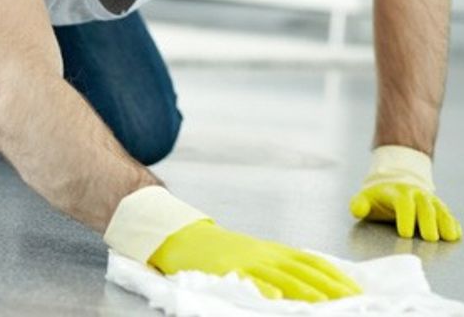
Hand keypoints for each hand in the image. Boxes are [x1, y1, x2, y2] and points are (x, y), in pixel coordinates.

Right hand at [149, 220, 360, 301]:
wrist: (185, 238)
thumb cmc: (223, 250)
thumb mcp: (257, 255)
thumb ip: (282, 267)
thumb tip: (316, 284)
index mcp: (274, 251)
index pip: (312, 262)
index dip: (336, 276)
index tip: (357, 291)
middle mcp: (264, 254)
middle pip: (302, 270)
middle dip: (329, 287)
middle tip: (353, 302)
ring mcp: (244, 261)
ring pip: (279, 276)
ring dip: (304, 290)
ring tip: (324, 304)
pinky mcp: (224, 268)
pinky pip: (246, 279)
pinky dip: (261, 288)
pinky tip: (274, 298)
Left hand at [350, 145, 460, 241]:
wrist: (395, 183)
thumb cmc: (378, 198)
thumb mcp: (365, 198)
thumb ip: (359, 205)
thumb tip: (357, 210)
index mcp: (397, 192)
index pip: (403, 203)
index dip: (405, 217)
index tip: (405, 234)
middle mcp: (417, 194)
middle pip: (425, 207)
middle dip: (428, 222)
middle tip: (429, 238)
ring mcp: (430, 200)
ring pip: (440, 210)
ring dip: (445, 223)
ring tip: (448, 237)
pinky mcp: (439, 207)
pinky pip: (448, 214)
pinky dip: (453, 224)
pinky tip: (455, 235)